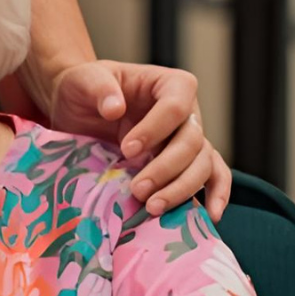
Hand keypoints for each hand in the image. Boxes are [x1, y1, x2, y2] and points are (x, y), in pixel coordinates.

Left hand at [47, 60, 232, 219]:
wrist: (79, 108)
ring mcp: (189, 139)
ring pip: (202, 165)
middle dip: (166, 169)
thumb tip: (116, 109)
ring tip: (152, 207)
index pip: (175, 107)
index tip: (127, 149)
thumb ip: (99, 88)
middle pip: (192, 142)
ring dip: (181, 189)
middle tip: (137, 189)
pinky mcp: (185, 162)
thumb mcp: (83, 79)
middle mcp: (188, 112)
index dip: (155, 130)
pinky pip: (213, 177)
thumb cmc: (84, 87)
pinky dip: (215, 195)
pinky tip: (210, 216)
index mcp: (170, 85)